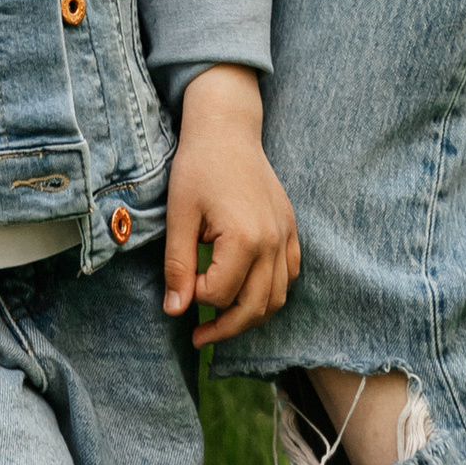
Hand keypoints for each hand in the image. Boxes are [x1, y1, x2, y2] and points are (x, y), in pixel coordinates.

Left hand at [162, 66, 299, 345]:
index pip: (221, 294)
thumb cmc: (198, 166)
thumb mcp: (179, 213)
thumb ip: (178, 265)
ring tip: (223, 321)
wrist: (227, 128)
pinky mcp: (290, 227)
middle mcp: (272, 241)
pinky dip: (273, 292)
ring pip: (277, 298)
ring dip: (251, 316)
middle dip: (225, 328)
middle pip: (255, 307)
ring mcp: (286, 235)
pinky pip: (290, 274)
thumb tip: (174, 311)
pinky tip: (250, 292)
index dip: (196, 297)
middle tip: (199, 336)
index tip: (181, 282)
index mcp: (244, 238)